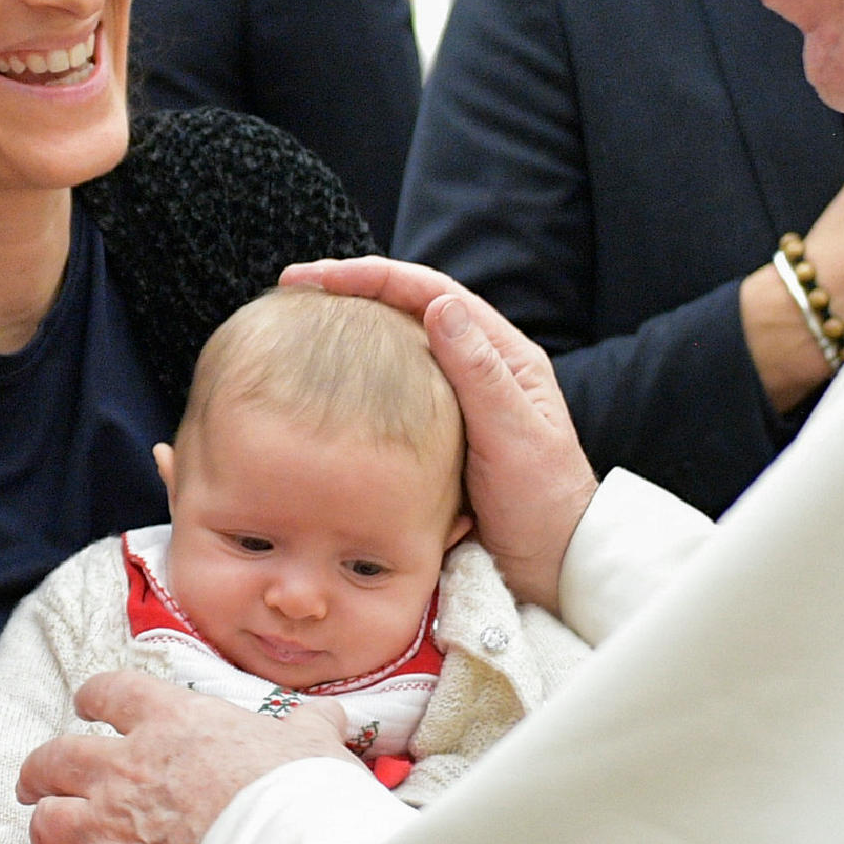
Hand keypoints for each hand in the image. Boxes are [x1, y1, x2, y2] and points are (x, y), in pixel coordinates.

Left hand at [23, 673, 348, 843]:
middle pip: (55, 758)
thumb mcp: (315, 747)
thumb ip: (309, 728)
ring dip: (51, 832)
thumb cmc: (305, 802)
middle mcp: (125, 769)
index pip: (110, 692)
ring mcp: (106, 830)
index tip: (89, 707)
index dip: (94, 698)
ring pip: (46, 823)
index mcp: (172, 721)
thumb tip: (331, 716)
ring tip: (57, 841)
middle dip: (42, 771)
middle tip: (39, 782)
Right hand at [272, 256, 597, 605]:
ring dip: (348, 333)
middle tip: (290, 293)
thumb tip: (440, 305)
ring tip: (295, 328)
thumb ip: (480, 373)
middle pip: (404, 310)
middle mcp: (475, 368)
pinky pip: (388, 395)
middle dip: (349, 294)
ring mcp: (452, 401)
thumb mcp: (515, 435)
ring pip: (393, 349)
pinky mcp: (434, 436)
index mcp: (502, 355)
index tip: (315, 279)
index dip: (371, 276)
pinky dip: (353, 383)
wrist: (553, 567)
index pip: (430, 292)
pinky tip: (319, 390)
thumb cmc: (544, 503)